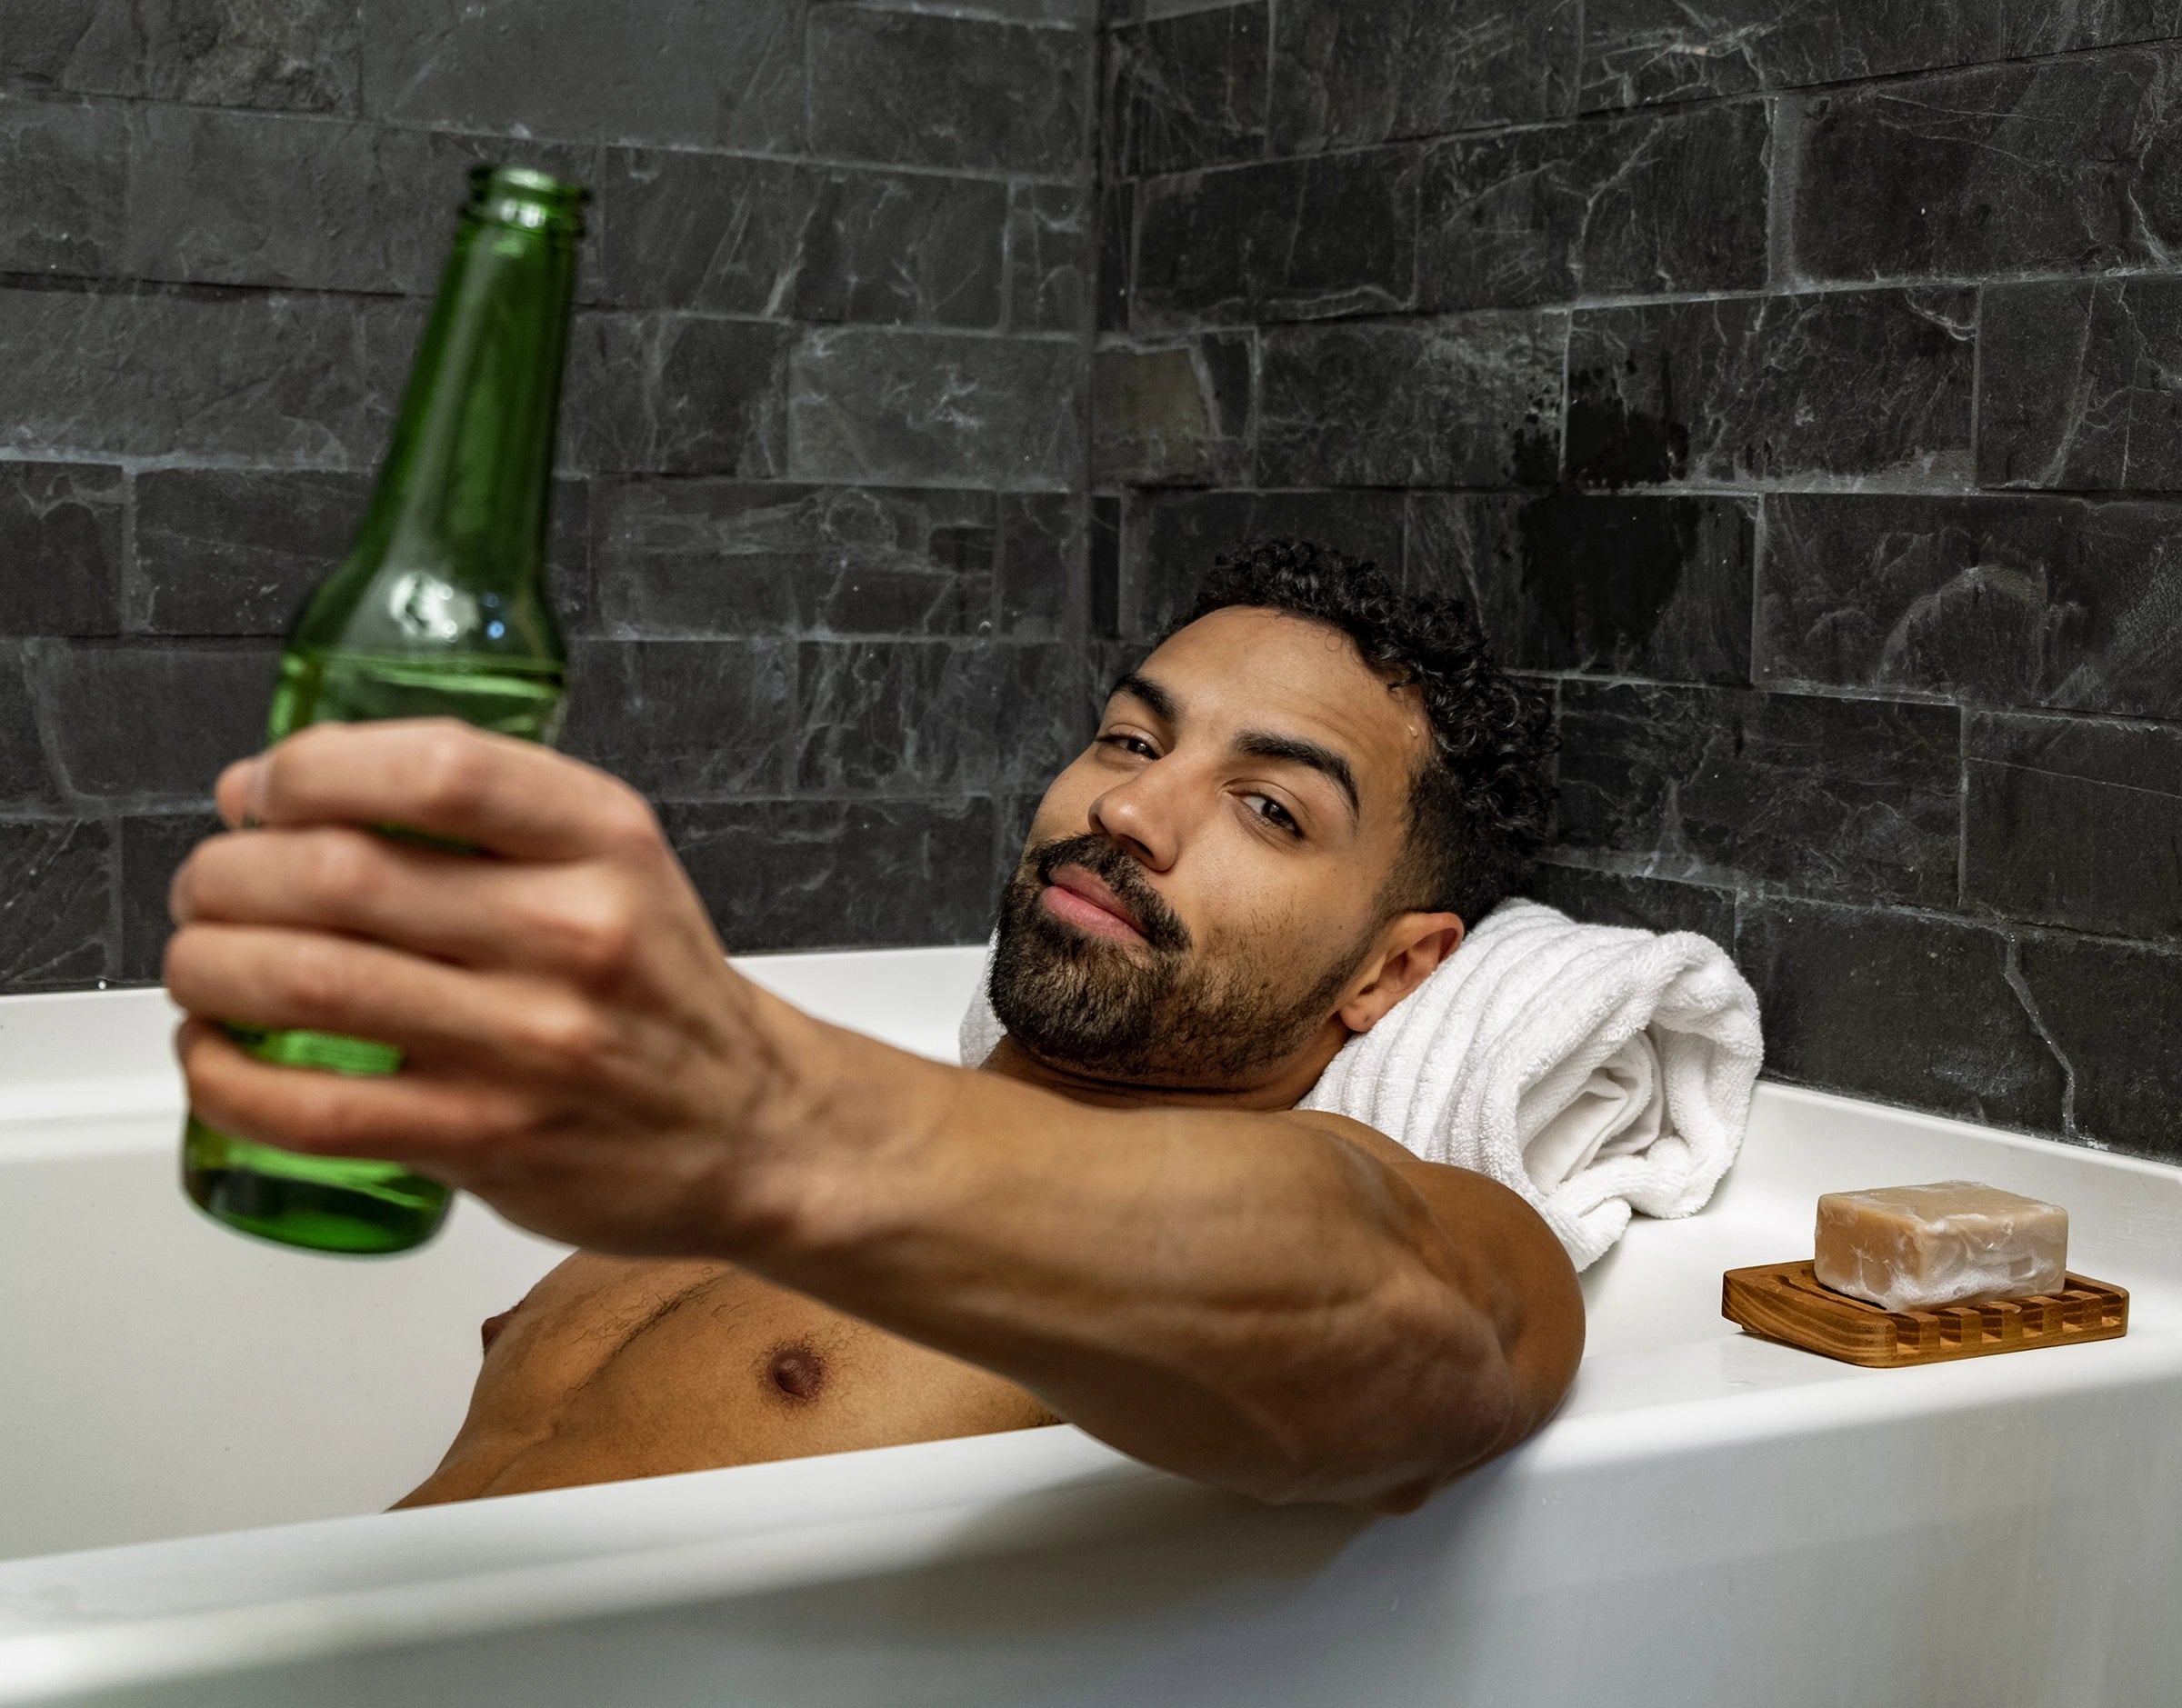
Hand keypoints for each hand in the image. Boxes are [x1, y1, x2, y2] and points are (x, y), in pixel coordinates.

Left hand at [168, 719, 820, 1254]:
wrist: (749, 1128)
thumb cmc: (660, 992)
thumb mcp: (615, 862)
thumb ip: (479, 817)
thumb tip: (277, 794)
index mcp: (605, 841)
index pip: (437, 768)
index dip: (312, 768)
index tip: (264, 791)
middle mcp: (574, 933)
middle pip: (339, 873)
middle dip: (229, 872)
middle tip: (210, 885)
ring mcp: (530, 1043)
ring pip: (305, 982)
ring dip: (207, 966)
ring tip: (199, 962)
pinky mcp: (487, 1141)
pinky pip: (310, 1108)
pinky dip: (227, 1077)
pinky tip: (217, 1054)